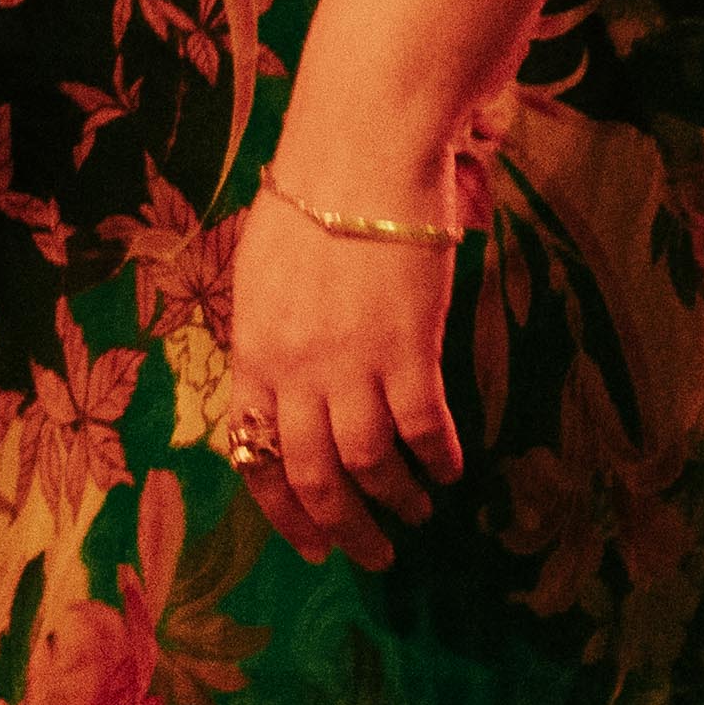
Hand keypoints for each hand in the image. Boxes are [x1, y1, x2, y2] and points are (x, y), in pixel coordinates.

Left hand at [228, 183, 468, 568]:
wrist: (360, 149)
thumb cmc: (313, 197)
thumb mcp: (265, 273)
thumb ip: (271, 337)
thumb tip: (281, 383)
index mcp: (253, 353)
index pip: (257, 459)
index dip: (285, 513)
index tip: (312, 548)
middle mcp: (295, 371)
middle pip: (315, 478)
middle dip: (344, 530)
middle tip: (372, 555)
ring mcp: (351, 363)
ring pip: (370, 465)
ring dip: (397, 500)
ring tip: (418, 512)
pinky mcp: (408, 348)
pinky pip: (423, 429)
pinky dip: (438, 459)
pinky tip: (450, 470)